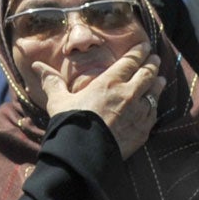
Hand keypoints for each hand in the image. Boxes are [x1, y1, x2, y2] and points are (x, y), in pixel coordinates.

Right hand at [33, 47, 162, 158]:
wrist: (85, 153)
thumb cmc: (71, 124)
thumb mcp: (59, 101)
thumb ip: (52, 82)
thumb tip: (38, 65)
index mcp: (109, 83)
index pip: (130, 62)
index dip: (139, 52)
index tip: (144, 46)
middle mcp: (128, 94)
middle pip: (147, 74)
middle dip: (152, 64)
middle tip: (155, 59)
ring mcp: (138, 112)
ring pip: (154, 93)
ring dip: (158, 83)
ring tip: (161, 78)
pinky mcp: (143, 130)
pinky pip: (153, 114)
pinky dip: (155, 106)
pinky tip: (155, 105)